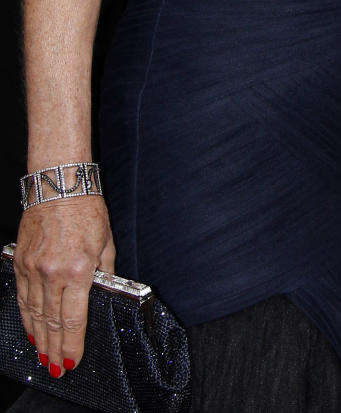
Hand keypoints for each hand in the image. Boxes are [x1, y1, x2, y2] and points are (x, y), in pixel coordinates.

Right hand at [14, 197, 115, 373]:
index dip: (73, 343)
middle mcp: (52, 273)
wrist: (58, 186)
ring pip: (34, 313)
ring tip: (43, 355)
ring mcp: (33, 269)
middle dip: (55, 349)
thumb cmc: (87, 209)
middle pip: (53, 322)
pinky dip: (26, 316)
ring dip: (39, 337)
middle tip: (56, 367)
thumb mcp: (105, 242)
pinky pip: (23, 297)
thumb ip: (103, 272)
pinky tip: (30, 328)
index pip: (74, 318)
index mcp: (78, 270)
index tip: (73, 360)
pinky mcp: (21, 263)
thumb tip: (102, 292)